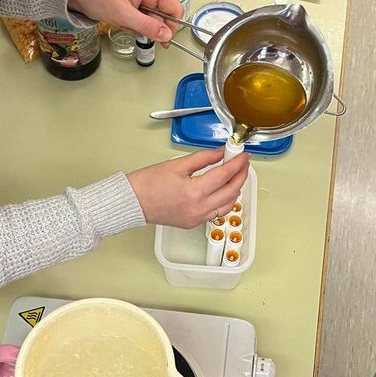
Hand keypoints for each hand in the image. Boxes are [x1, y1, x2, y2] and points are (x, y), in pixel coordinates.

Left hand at [68, 0, 182, 43]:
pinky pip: (145, 22)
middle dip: (153, 29)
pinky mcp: (138, 7)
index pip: (175, 9)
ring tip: (125, 24)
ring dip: (143, 29)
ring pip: (155, 22)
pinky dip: (136, 27)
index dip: (172, 26)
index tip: (162, 40)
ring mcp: (145, 0)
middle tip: (136, 31)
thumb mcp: (123, 14)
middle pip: (166, 18)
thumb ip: (147, 26)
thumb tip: (167, 36)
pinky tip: (124, 23)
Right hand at [127, 149, 249, 228]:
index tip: (243, 155)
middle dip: (241, 175)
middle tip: (242, 164)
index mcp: (195, 192)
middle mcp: (199, 208)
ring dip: (234, 190)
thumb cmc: (148, 184)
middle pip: (232, 191)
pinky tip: (221, 190)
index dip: (237, 163)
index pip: (225, 175)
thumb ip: (204, 158)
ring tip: (234, 176)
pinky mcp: (193, 223)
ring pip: (227, 205)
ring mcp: (197, 218)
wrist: (132, 202)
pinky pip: (216, 212)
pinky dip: (223, 201)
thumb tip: (221, 153)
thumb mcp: (178, 164)